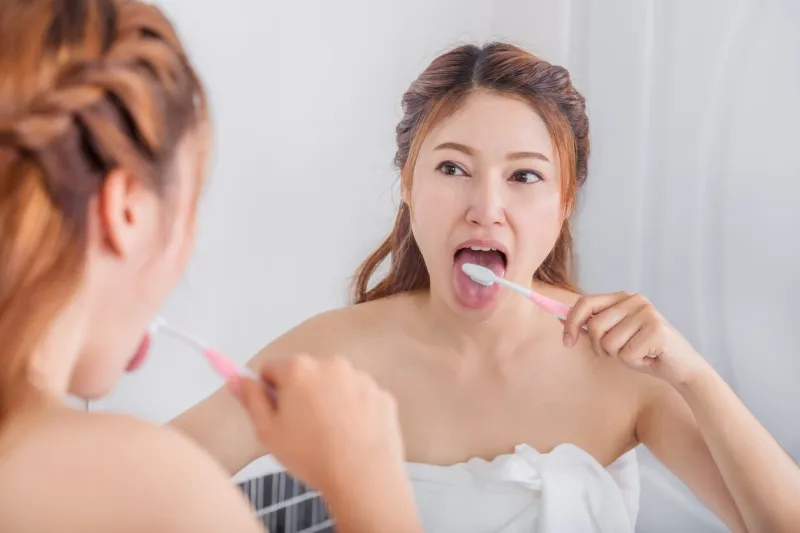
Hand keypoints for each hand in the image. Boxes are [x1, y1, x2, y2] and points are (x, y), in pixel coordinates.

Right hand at [230, 354, 406, 495]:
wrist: (363, 476)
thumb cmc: (313, 456)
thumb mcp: (267, 432)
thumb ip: (250, 400)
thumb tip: (237, 380)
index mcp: (299, 369)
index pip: (271, 368)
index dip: (269, 392)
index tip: (276, 412)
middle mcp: (331, 365)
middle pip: (305, 374)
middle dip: (300, 395)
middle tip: (302, 429)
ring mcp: (360, 378)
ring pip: (334, 385)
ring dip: (328, 402)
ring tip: (329, 436)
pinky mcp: (380, 393)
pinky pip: (359, 397)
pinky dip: (354, 411)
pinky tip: (351, 436)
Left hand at [561, 292, 708, 387]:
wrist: (681, 367)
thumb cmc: (644, 352)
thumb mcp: (613, 337)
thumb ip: (591, 326)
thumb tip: (559, 318)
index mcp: (622, 298)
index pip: (585, 302)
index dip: (571, 322)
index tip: (567, 342)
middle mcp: (635, 300)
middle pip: (594, 326)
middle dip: (599, 348)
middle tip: (619, 353)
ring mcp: (647, 313)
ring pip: (608, 343)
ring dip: (619, 357)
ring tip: (638, 353)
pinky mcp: (656, 330)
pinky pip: (626, 355)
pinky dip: (634, 363)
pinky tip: (649, 358)